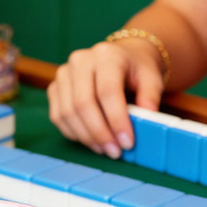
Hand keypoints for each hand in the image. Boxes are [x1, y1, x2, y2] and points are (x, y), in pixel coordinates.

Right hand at [47, 39, 163, 157]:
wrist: (120, 58)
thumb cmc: (136, 70)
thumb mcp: (152, 78)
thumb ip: (150, 97)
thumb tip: (148, 118)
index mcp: (106, 55)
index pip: (107, 91)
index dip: (116, 120)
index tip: (127, 142)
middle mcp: (80, 61)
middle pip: (82, 103)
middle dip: (99, 133)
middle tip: (114, 151)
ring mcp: (63, 74)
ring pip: (67, 113)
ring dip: (86, 137)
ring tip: (104, 149)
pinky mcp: (54, 88)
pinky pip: (58, 117)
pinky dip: (73, 134)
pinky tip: (91, 141)